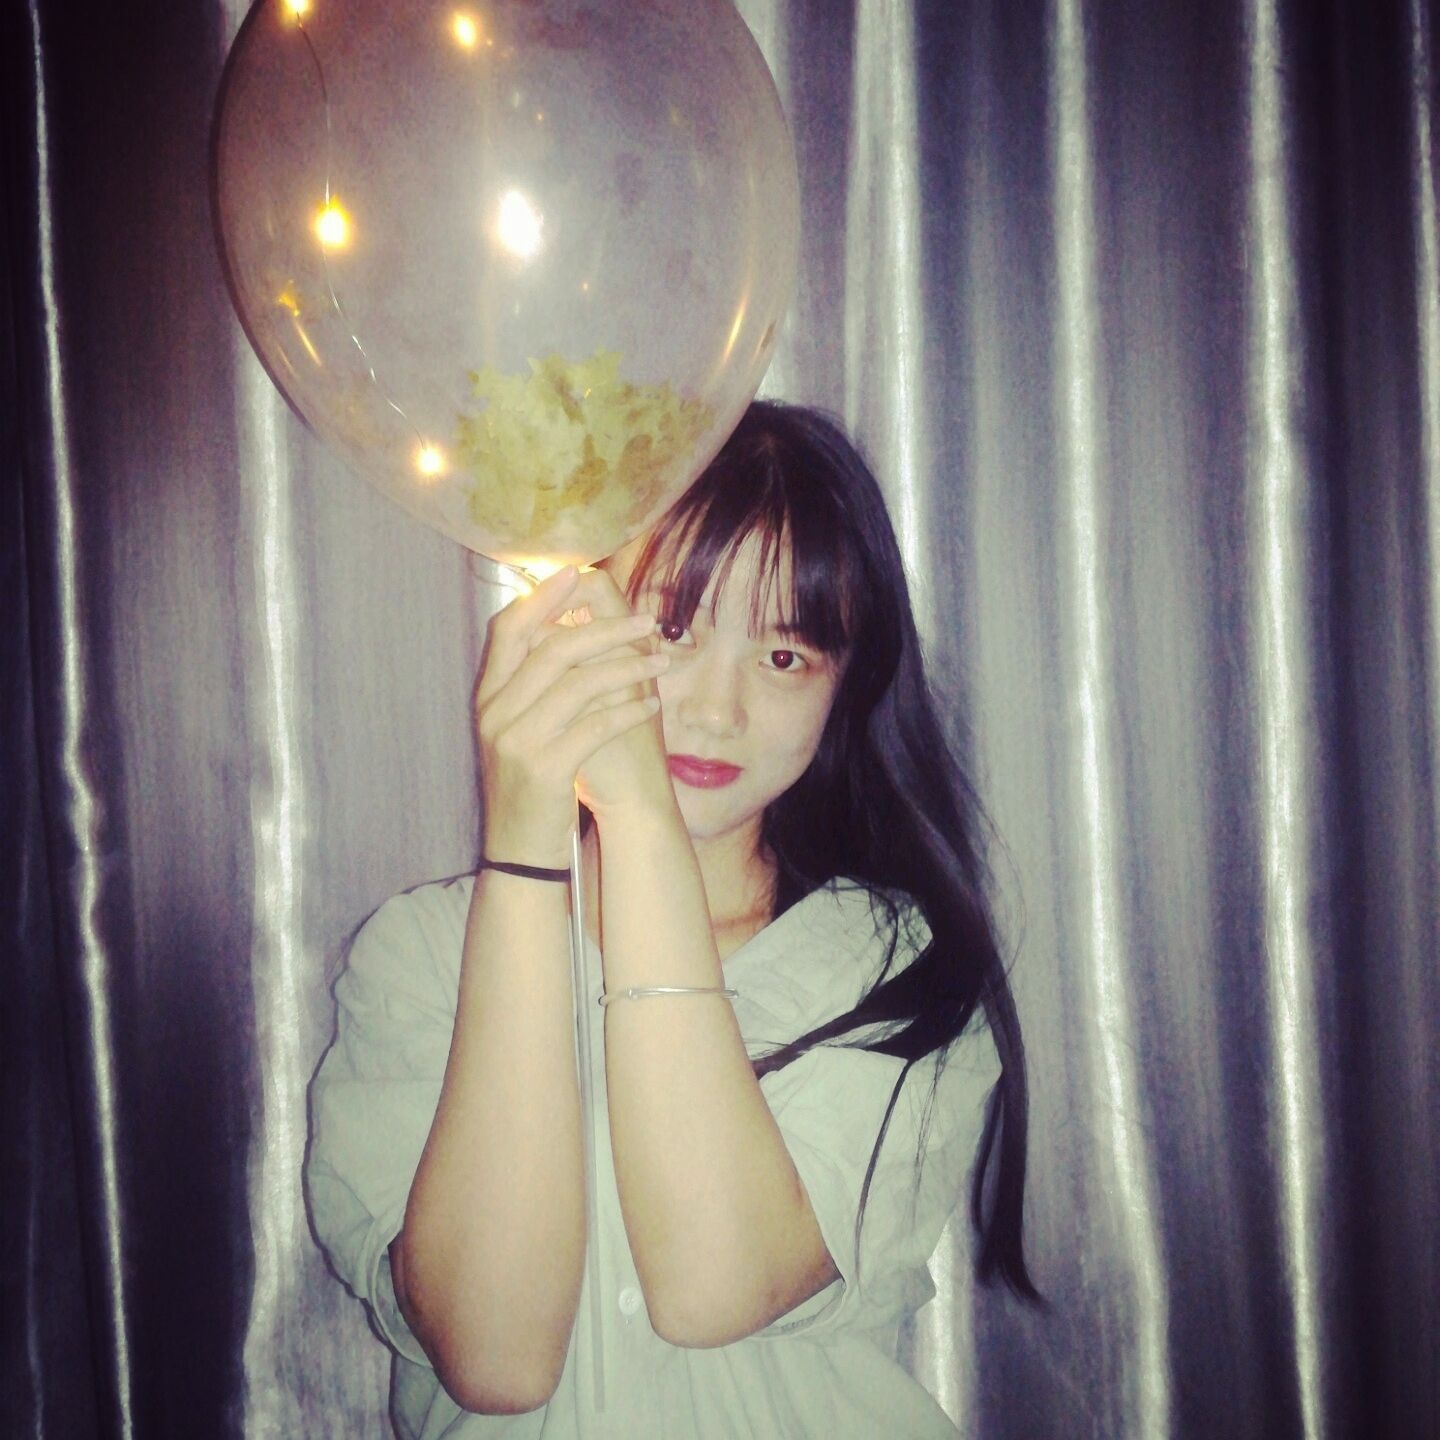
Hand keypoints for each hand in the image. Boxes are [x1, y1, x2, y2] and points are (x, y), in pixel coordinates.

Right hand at [475, 567, 666, 866]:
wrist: (518, 851)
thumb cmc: (530, 785)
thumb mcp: (519, 730)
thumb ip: (533, 684)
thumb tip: (566, 630)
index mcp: (487, 697)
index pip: (508, 629)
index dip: (544, 598)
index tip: (578, 573)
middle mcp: (495, 713)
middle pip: (553, 649)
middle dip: (606, 628)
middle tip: (647, 620)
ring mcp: (516, 742)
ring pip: (579, 684)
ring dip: (628, 668)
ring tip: (661, 663)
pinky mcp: (544, 769)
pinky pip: (595, 725)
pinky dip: (629, 710)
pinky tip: (653, 705)